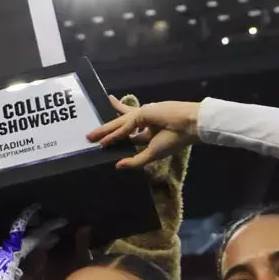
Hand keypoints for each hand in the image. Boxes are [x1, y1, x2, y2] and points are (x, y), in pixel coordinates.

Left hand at [87, 96, 202, 169]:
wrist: (188, 126)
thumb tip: (118, 166)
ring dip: (104, 131)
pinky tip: (103, 139)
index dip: (118, 138)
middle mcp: (144, 123)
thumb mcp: (152, 154)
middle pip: (121, 127)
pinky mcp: (141, 113)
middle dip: (106, 132)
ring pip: (119, 125)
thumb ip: (135, 160)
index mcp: (149, 132)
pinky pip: (125, 126)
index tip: (106, 142)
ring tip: (90, 137)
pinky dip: (114, 133)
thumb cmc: (174, 140)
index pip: (130, 134)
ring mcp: (142, 116)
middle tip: (90, 137)